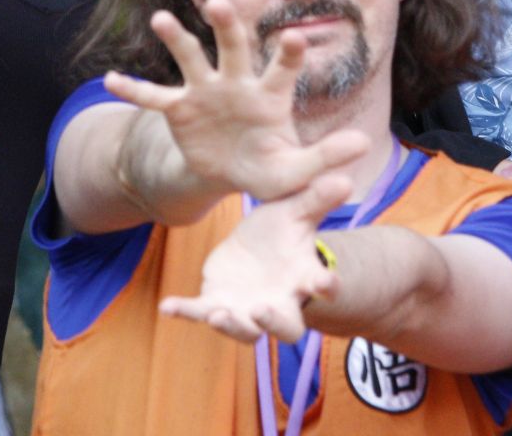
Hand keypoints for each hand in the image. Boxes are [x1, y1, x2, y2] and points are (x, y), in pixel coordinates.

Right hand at [104, 0, 369, 200]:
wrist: (230, 175)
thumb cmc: (269, 168)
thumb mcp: (295, 171)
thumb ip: (325, 158)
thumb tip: (364, 145)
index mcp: (271, 95)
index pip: (283, 68)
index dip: (288, 53)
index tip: (295, 36)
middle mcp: (238, 83)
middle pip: (235, 47)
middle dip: (227, 25)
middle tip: (219, 4)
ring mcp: (206, 92)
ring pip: (190, 58)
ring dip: (176, 38)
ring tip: (162, 19)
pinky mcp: (179, 109)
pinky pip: (153, 97)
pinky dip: (132, 89)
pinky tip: (110, 80)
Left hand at [159, 172, 349, 342]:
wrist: (255, 247)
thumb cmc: (283, 232)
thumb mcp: (296, 210)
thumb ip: (317, 198)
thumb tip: (345, 179)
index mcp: (303, 278)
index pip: (322, 288)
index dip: (326, 287)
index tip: (324, 282)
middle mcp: (279, 303)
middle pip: (286, 328)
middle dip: (273, 323)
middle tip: (261, 311)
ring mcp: (246, 309)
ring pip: (244, 331)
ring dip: (231, 326)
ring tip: (217, 314)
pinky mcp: (217, 304)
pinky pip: (199, 313)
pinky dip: (184, 311)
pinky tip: (166, 306)